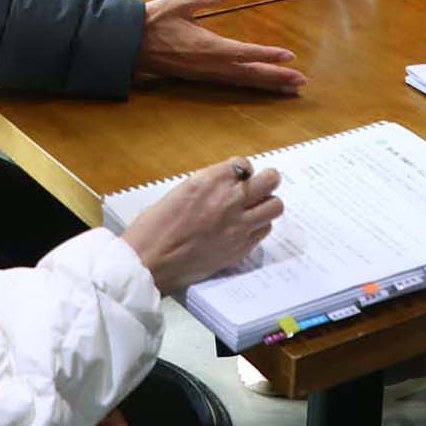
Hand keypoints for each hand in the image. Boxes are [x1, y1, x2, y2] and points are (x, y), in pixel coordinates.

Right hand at [121, 159, 284, 292]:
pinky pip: (264, 230)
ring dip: (266, 205)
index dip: (242, 171)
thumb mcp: (180, 192)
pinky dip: (258, 226)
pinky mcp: (241, 247)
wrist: (150, 261)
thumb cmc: (155, 228)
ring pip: (274, 206)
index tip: (239, 176)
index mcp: (210, 181)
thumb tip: (226, 185)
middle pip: (269, 180)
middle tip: (260, 186)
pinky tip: (245, 228)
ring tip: (254, 209)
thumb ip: (208, 186)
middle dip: (267, 181)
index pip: (243, 164)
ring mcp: (238, 225)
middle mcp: (228, 200)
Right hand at [137, 0, 306, 91]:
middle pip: (249, 73)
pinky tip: (260, 83)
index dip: (268, 55)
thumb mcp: (181, 3)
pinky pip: (231, 82)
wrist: (128, 44)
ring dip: (267, 83)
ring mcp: (206, 73)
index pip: (245, 52)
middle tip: (300, 82)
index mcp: (207, 47)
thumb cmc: (153, 22)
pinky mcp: (201, 76)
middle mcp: (210, 64)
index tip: (289, 57)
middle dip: (276, 77)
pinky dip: (250, 83)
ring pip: (242, 81)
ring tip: (289, 87)